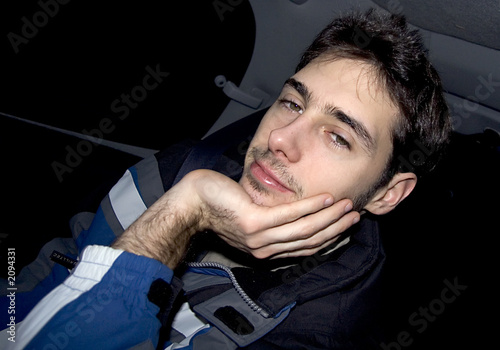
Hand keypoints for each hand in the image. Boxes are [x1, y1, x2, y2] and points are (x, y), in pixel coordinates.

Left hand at [189, 169, 359, 258]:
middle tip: (355, 216)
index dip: (328, 238)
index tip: (346, 226)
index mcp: (266, 249)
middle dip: (335, 229)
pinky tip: (326, 198)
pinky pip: (289, 214)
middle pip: (309, 241)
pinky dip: (311, 207)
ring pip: (303, 229)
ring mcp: (259, 238)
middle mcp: (265, 249)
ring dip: (329, 217)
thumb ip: (273, 221)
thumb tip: (296, 214)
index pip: (304, 248)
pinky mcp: (254, 223)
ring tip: (347, 206)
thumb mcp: (252, 218)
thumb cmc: (222, 205)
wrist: (194, 202)